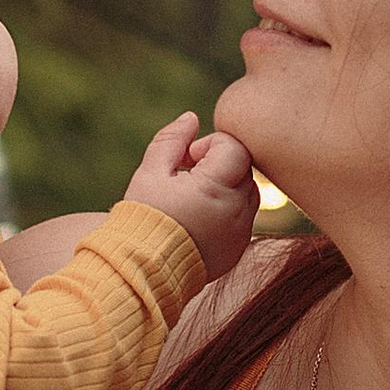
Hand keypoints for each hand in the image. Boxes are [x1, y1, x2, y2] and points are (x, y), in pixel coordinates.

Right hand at [123, 113, 259, 283]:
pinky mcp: (238, 250)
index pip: (235, 148)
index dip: (211, 145)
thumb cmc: (143, 218)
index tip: (187, 159)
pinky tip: (198, 219)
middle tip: (187, 175)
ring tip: (192, 197)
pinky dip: (228, 211)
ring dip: (226, 186)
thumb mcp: (150, 172)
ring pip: (248, 193)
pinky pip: (244, 219)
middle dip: (219, 164)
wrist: (141, 271)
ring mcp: (240, 233)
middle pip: (244, 169)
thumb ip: (171, 140)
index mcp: (215, 189)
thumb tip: (192, 118)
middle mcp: (236, 212)